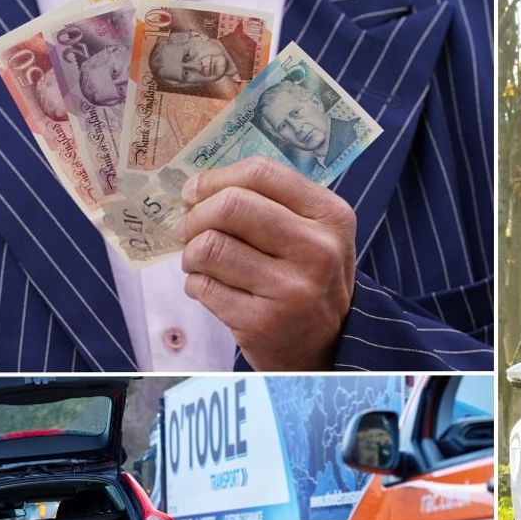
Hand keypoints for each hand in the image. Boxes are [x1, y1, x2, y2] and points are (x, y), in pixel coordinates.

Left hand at [178, 156, 356, 369]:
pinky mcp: (262, 322)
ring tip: (200, 262)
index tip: (195, 192)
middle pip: (231, 205)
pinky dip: (196, 283)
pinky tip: (212, 288)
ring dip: (191, 253)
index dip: (216, 179)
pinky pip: (203, 286)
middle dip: (196, 215)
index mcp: (331, 217)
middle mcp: (318, 250)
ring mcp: (291, 288)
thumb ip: (272, 202)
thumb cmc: (309, 278)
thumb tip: (198, 187)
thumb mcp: (314, 233)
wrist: (326, 346)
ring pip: (210, 246)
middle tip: (188, 228)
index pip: (261, 173)